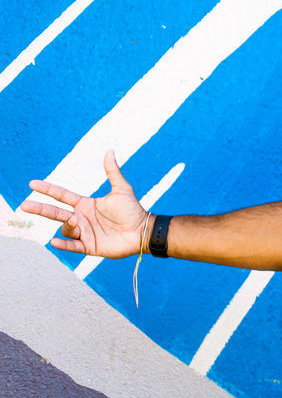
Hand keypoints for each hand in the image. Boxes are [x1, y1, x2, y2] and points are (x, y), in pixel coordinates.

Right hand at [20, 151, 148, 257]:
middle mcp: (81, 218)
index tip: (33, 183)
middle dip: (40, 208)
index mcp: (86, 204)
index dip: (48, 190)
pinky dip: (63, 244)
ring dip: (68, 225)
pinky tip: (54, 242)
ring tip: (78, 222)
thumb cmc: (133, 210)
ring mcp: (84, 233)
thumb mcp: (122, 189)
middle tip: (24, 205)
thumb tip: (110, 151)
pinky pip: (71, 246)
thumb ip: (112, 172)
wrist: (142, 231)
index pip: (62, 196)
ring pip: (65, 229)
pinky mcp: (89, 246)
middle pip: (55, 213)